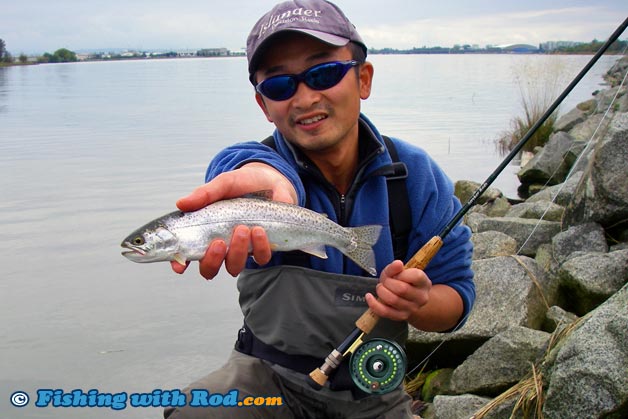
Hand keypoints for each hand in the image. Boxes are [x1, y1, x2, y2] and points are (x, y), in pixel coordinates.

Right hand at [170, 163, 296, 278]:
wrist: (270, 181)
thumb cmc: (242, 184)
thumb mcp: (223, 184)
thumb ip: (204, 194)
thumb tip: (181, 204)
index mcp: (205, 232)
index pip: (186, 254)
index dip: (180, 263)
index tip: (180, 265)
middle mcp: (221, 245)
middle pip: (209, 269)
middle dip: (212, 261)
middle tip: (219, 242)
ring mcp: (241, 249)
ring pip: (234, 266)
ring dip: (237, 252)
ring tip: (242, 229)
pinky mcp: (262, 248)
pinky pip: (260, 258)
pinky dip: (260, 247)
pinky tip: (259, 230)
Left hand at [366, 260, 464, 331]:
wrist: (405, 298)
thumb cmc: (401, 281)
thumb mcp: (398, 271)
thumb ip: (395, 267)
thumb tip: (398, 264)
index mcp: (424, 283)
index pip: (416, 276)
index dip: (401, 273)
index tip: (396, 273)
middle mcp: (421, 298)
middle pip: (402, 289)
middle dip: (388, 283)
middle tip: (385, 281)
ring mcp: (412, 309)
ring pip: (393, 300)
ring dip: (381, 291)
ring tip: (381, 288)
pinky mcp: (401, 317)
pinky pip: (385, 312)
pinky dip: (374, 304)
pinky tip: (369, 296)